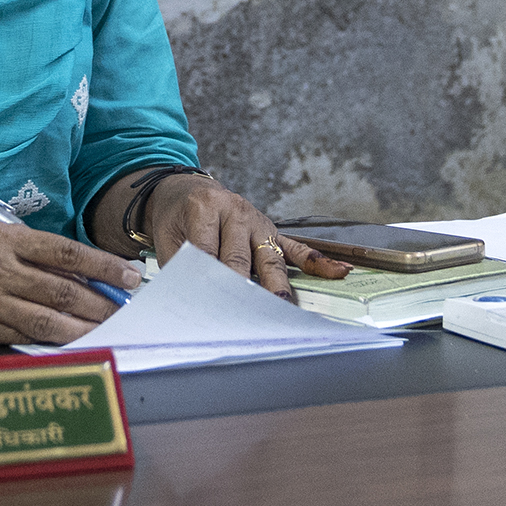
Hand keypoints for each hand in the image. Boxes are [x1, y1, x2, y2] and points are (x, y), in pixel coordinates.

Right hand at [0, 223, 141, 344]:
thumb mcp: (6, 240)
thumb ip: (45, 257)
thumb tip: (94, 277)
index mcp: (7, 240)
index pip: (66, 253)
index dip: (102, 266)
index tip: (130, 276)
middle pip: (60, 292)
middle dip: (99, 304)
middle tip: (125, 310)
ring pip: (45, 321)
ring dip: (82, 328)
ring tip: (106, 329)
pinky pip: (24, 338)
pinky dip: (52, 341)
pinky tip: (73, 341)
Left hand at [145, 175, 352, 296]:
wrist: (186, 187)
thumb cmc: (177, 215)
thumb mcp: (167, 235)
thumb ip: (179, 264)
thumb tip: (190, 298)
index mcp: (204, 208)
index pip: (207, 251)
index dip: (208, 281)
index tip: (211, 308)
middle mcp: (236, 212)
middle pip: (241, 258)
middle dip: (244, 289)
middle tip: (245, 317)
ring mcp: (258, 221)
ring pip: (270, 258)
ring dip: (277, 286)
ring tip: (283, 309)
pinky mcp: (272, 231)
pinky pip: (296, 247)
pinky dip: (317, 261)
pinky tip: (338, 272)